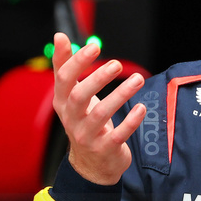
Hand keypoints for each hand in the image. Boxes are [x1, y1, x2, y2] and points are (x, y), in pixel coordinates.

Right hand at [51, 32, 145, 184]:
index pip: (63, 79)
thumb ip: (65, 66)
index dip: (77, 61)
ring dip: (121, 95)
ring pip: (101, 114)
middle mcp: (71, 119)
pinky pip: (119, 134)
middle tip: (117, 64)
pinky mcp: (105, 148)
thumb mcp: (72, 96)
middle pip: (79, 96)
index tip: (94, 46)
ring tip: (138, 79)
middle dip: (98, 78)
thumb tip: (59, 36)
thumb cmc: (84, 121)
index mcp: (62, 102)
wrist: (92, 164)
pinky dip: (131, 120)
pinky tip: (141, 107)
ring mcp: (87, 135)